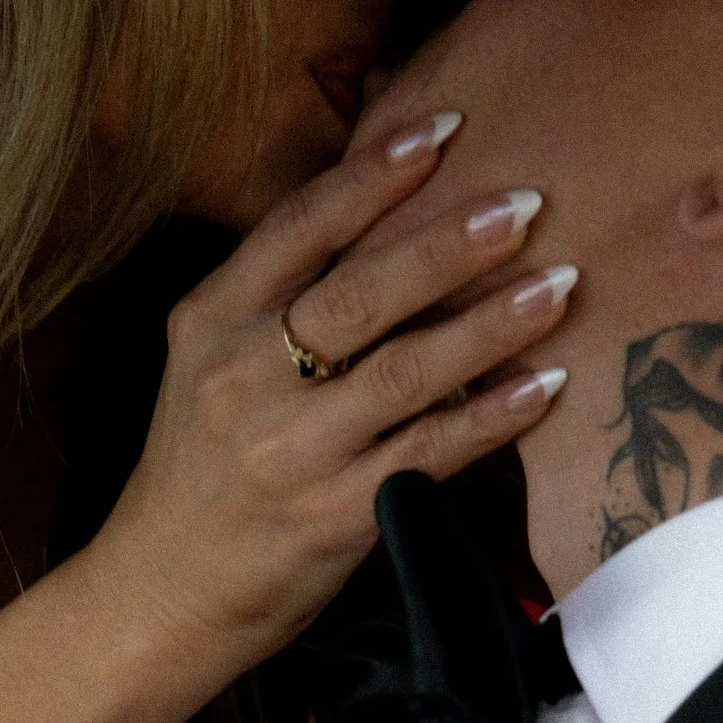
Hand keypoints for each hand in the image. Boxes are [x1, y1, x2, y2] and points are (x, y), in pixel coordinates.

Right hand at [88, 114, 573, 675]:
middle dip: (451, 242)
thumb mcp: (208, 364)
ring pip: (406, 370)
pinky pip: (430, 450)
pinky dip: (493, 415)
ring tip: (562, 283)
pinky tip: (544, 384)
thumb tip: (385, 213)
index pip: (299, 228)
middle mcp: (244, 378)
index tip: (444, 128)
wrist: (161, 593)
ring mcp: (290, 450)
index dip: (374, 175)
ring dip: (492, 323)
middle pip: (361, 292)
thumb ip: (277, 297)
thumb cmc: (202, 471)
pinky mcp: (333, 515)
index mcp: (210, 322)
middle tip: (528, 204)